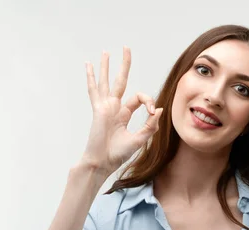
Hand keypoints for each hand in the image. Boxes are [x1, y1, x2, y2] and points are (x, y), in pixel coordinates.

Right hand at [81, 47, 162, 174]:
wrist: (103, 162)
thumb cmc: (118, 154)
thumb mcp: (139, 140)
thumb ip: (150, 126)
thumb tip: (160, 110)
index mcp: (124, 114)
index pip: (139, 98)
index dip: (149, 102)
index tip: (153, 113)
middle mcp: (114, 108)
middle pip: (120, 81)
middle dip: (124, 65)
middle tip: (126, 48)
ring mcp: (105, 107)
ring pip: (106, 82)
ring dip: (106, 67)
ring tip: (106, 52)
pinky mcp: (99, 109)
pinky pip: (93, 90)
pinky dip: (91, 77)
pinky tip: (88, 65)